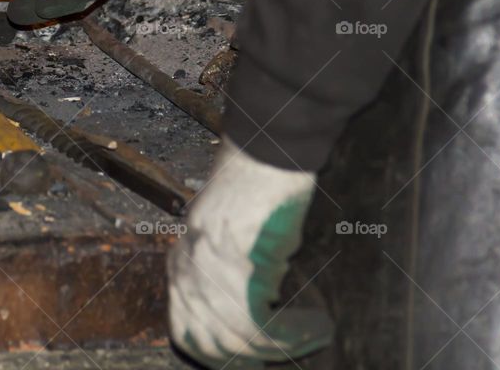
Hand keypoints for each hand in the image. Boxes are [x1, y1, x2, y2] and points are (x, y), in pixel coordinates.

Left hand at [169, 138, 332, 367]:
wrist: (266, 151)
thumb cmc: (256, 184)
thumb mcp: (229, 231)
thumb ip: (228, 271)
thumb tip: (260, 310)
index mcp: (181, 262)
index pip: (187, 331)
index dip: (219, 355)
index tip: (248, 363)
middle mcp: (186, 271)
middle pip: (213, 344)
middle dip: (253, 358)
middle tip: (290, 352)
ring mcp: (207, 272)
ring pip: (241, 340)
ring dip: (285, 346)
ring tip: (316, 332)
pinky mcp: (235, 270)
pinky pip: (263, 326)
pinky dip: (296, 333)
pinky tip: (318, 324)